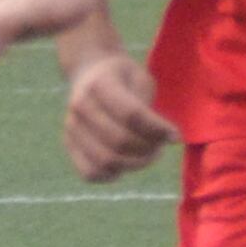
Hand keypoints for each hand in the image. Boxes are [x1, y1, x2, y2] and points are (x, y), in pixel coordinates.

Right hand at [59, 47, 176, 182]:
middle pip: (120, 140)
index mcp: (100, 84)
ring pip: (106, 160)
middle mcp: (80, 105)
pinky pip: (91, 172)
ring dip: (135, 164)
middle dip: (148, 149)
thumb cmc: (123, 77)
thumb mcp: (141, 78)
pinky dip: (113, 175)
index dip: (157, 129)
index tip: (175, 136)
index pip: (131, 114)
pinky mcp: (69, 144)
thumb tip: (163, 137)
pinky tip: (126, 163)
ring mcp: (71, 127)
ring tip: (148, 155)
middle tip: (160, 146)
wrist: (90, 71)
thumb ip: (147, 107)